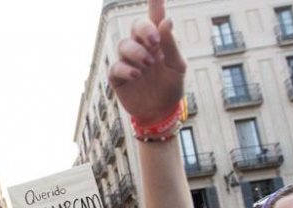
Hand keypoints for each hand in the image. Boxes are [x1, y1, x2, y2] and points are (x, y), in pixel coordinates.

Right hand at [109, 0, 186, 124]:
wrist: (160, 112)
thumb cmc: (171, 87)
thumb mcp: (177, 67)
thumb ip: (171, 45)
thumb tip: (166, 21)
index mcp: (158, 42)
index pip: (155, 17)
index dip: (154, 3)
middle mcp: (142, 47)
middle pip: (135, 26)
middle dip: (144, 30)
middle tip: (154, 43)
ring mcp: (129, 61)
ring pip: (124, 45)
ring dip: (136, 52)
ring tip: (148, 65)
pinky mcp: (118, 77)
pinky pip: (116, 66)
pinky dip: (126, 69)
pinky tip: (136, 75)